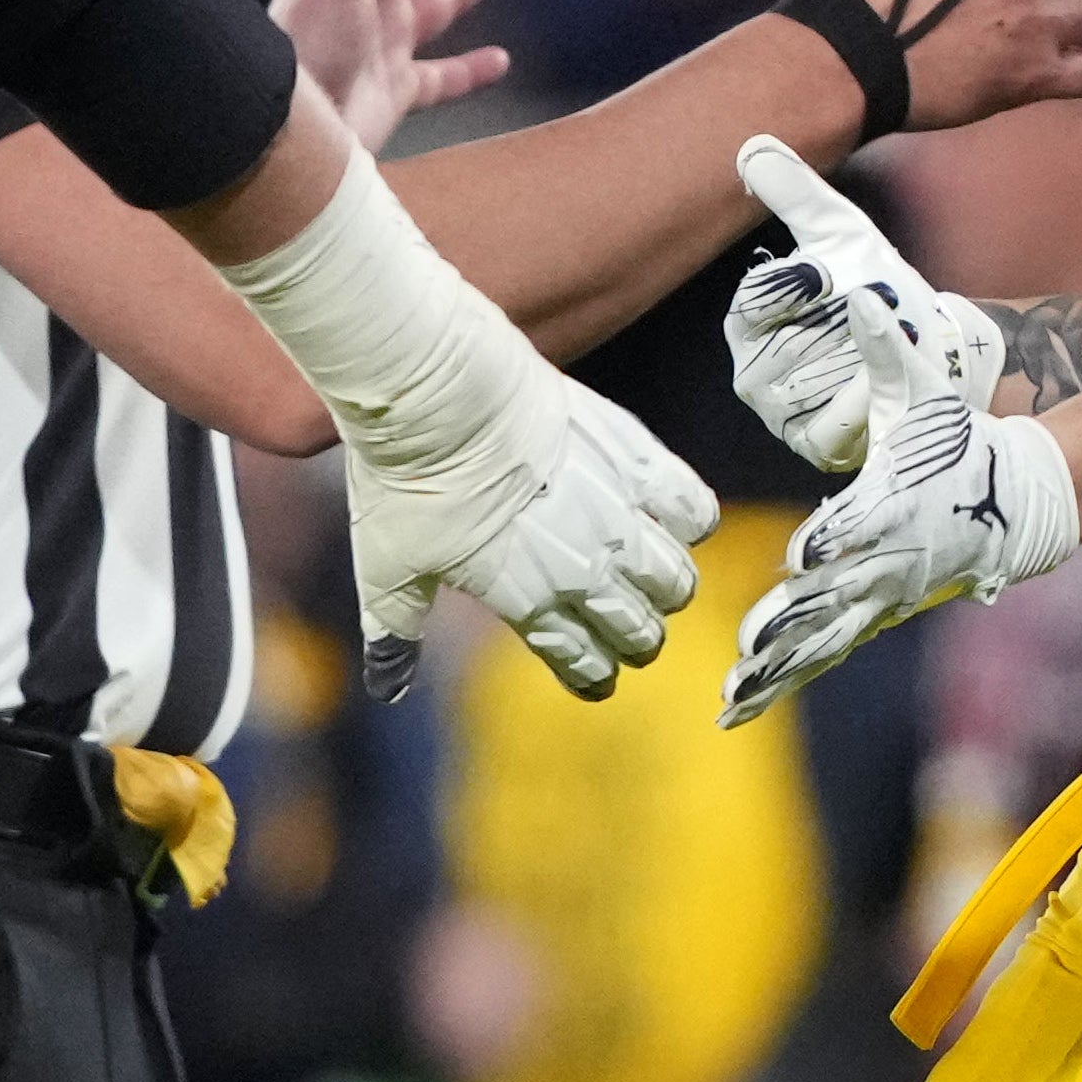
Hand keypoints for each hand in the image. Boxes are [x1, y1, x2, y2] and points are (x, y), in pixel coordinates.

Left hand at [355, 377, 715, 700]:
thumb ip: (395, 632)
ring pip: (676, 581)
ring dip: (668, 588)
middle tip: (629, 625)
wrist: (444, 394)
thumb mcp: (387, 569)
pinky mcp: (639, 463)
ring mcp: (618, 518)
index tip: (594, 673)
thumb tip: (388, 687)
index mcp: (530, 603)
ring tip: (654, 577)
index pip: (584, 663)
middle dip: (638, 638)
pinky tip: (674, 520)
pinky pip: (694, 511)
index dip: (592, 674)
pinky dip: (691, 522)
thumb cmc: (410, 481)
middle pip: (642, 630)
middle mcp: (585, 571)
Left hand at [718, 291, 1076, 725]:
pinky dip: (782, 682)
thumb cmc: (956, 438)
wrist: (1012, 500)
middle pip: (839, 594)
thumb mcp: (923, 388)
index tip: (807, 552)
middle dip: (796, 620)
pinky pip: (822, 653)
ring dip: (779, 668)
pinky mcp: (870, 616)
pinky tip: (735, 708)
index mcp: (899, 502)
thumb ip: (886, 347)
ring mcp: (880, 595)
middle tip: (752, 645)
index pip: (867, 521)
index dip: (839, 536)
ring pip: (824, 638)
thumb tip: (860, 294)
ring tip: (733, 697)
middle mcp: (889, 558)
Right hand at [722, 133, 1002, 476]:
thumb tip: (751, 145)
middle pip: (789, 345)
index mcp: (749, 322)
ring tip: (888, 346)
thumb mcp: (843, 235)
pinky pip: (839, 420)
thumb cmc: (880, 291)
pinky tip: (887, 381)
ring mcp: (782, 416)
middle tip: (881, 310)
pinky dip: (872, 395)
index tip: (832, 273)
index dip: (798, 285)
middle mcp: (753, 374)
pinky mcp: (816, 449)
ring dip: (863, 357)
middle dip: (846, 322)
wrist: (935, 352)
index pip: (754, 301)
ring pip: (814, 381)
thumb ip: (797, 193)